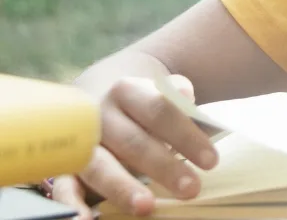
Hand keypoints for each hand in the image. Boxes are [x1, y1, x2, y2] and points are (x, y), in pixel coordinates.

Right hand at [51, 75, 218, 219]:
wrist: (100, 97)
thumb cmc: (144, 104)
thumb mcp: (161, 91)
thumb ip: (177, 94)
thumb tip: (186, 96)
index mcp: (128, 90)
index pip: (160, 110)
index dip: (186, 135)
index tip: (211, 160)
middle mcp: (100, 115)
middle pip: (133, 141)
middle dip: (164, 167)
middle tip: (191, 189)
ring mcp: (80, 143)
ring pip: (100, 166)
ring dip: (123, 188)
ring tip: (147, 207)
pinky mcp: (66, 169)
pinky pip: (64, 187)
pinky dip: (72, 205)